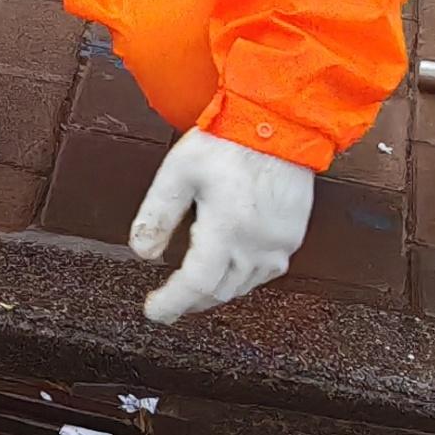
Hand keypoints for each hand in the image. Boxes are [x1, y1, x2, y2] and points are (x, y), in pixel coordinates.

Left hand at [129, 130, 316, 324]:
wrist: (278, 123)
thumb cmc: (228, 141)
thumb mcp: (179, 171)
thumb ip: (158, 213)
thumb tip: (142, 252)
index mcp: (227, 227)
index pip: (197, 284)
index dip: (172, 303)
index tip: (154, 311)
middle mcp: (257, 243)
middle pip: (219, 291)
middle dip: (190, 300)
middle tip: (168, 300)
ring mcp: (279, 243)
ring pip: (242, 286)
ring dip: (215, 291)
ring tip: (193, 288)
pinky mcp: (292, 237)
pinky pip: (264, 273)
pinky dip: (240, 278)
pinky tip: (227, 268)